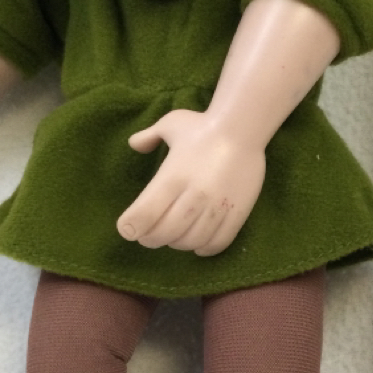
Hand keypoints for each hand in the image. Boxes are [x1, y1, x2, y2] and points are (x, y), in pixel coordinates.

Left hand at [117, 109, 265, 255]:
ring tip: (174, 236)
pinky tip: (197, 243)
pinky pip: (218, 242)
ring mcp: (217, 207)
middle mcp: (193, 196)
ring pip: (191, 241)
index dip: (131, 227)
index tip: (128, 229)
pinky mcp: (237, 213)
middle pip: (165, 233)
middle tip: (148, 236)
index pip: (145, 214)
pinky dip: (204, 248)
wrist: (243, 128)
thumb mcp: (171, 124)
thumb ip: (149, 136)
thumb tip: (134, 143)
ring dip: (177, 244)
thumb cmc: (203, 126)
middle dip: (151, 239)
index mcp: (172, 177)